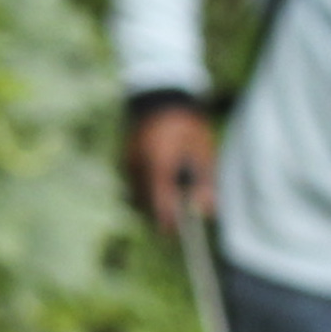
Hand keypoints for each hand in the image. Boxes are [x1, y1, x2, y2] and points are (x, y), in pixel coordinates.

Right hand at [122, 100, 218, 232]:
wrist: (162, 98)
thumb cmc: (188, 125)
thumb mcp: (203, 152)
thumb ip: (205, 183)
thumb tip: (206, 212)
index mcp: (159, 163)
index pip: (160, 202)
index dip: (167, 221)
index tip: (175, 233)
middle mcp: (139, 165)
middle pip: (147, 202)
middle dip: (161, 211)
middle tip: (177, 216)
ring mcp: (129, 163)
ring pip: (139, 194)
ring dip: (154, 198)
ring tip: (172, 192)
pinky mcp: (125, 160)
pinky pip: (136, 183)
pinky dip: (148, 187)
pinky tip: (162, 178)